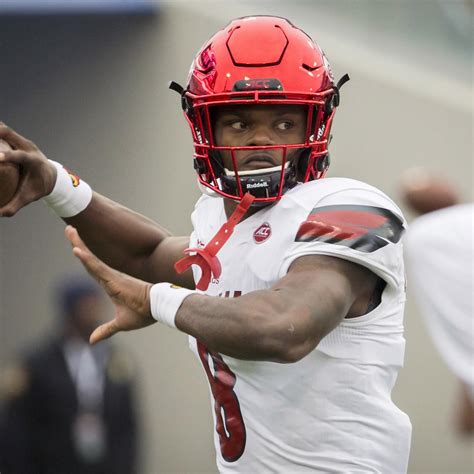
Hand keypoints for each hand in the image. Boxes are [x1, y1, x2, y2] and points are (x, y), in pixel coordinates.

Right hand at [0, 122, 56, 216]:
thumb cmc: (37, 187)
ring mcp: (22, 140)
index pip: (21, 156)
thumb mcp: (29, 197)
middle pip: (11, 135)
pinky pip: (2, 131)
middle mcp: (28, 147)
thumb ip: (14, 206)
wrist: (50, 175)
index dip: (9, 155)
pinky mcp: (15, 138)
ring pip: (5, 130)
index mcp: (34, 161)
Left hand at [65, 225, 155, 343]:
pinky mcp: (114, 279)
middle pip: (89, 259)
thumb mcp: (120, 324)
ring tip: (69, 230)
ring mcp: (111, 276)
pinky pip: (97, 267)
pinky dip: (86, 258)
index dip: (84, 257)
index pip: (93, 268)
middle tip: (69, 229)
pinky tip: (77, 250)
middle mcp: (110, 277)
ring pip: (90, 259)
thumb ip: (106, 330)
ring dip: (79, 244)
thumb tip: (92, 341)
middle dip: (78, 243)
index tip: (76, 246)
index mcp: (111, 284)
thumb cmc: (144, 313)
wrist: (159, 307)